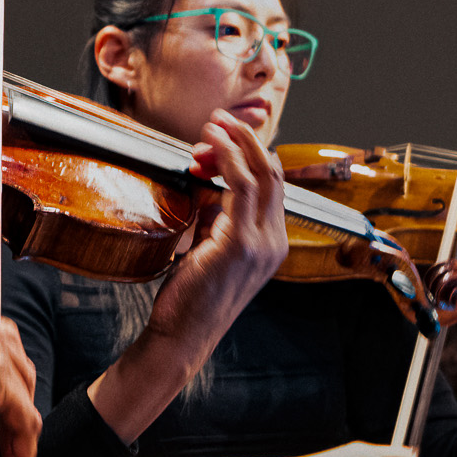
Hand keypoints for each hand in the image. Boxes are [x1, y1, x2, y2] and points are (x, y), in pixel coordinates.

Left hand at [89, 112, 295, 443]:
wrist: (182, 337)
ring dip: (235, 143)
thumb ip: (214, 218)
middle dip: (247, 139)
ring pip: (261, 174)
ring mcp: (261, 244)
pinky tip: (209, 146)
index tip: (217, 140)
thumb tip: (203, 182)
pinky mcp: (239, 244)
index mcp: (271, 244)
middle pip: (273, 173)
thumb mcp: (208, 249)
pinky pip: (239, 187)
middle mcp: (274, 242)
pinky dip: (226, 159)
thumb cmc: (190, 297)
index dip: (247, 155)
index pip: (272, 186)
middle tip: (220, 119)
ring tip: (213, 125)